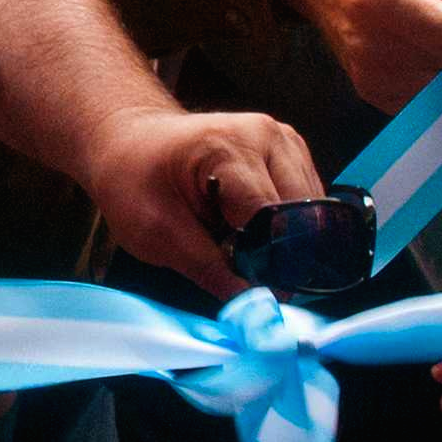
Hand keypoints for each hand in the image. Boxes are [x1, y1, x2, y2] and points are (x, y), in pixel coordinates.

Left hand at [75, 104, 323, 300]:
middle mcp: (266, 136)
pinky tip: (251, 224)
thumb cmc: (134, 179)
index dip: (267, 262)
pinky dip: (285, 223)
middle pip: (301, 214)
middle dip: (279, 250)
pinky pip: (306, 199)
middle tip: (241, 267)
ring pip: (311, 209)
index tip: (254, 292)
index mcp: (228, 148)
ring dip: (284, 236)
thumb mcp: (154, 233)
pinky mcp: (289, 151)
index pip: (273, 219)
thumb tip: (255, 306)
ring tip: (239, 238)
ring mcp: (282, 140)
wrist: (130, 141)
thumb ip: (208, 269)